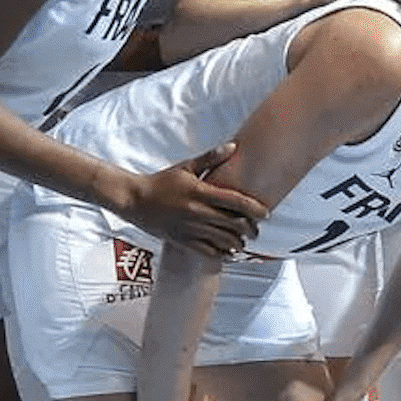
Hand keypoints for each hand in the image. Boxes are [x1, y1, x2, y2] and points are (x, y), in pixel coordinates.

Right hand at [116, 142, 267, 255]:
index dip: (255, 209)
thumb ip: (211, 158)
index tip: (266, 213)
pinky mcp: (182, 241)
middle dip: (250, 228)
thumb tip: (233, 146)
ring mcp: (190, 228)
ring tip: (244, 241)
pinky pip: (208, 252)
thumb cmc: (162, 181)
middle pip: (234, 223)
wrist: (134, 200)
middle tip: (257, 229)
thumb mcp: (186, 167)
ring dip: (238, 242)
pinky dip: (222, 254)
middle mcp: (197, 212)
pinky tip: (229, 252)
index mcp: (200, 192)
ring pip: (223, 240)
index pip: (236, 202)